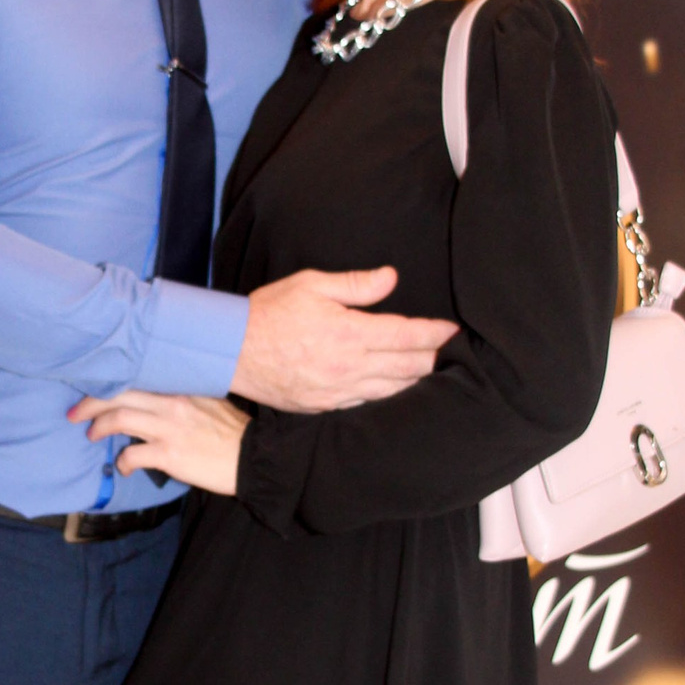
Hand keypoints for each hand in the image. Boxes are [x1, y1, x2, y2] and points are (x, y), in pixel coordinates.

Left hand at [70, 390, 248, 495]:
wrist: (252, 459)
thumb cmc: (231, 432)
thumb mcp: (207, 401)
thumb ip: (180, 396)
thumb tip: (152, 400)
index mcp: (180, 387)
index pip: (136, 375)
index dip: (109, 381)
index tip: (93, 386)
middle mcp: (171, 402)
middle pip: (119, 393)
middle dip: (90, 402)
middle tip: (75, 413)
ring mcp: (169, 427)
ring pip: (119, 418)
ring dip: (99, 427)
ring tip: (92, 435)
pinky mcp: (169, 453)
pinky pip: (132, 454)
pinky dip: (122, 462)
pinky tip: (123, 467)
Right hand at [232, 269, 456, 411]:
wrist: (231, 352)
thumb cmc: (269, 313)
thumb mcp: (312, 285)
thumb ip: (355, 284)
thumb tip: (390, 278)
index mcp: (349, 333)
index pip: (406, 335)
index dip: (434, 333)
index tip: (452, 331)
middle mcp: (349, 367)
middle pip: (407, 367)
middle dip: (433, 359)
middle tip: (453, 354)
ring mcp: (338, 391)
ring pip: (392, 391)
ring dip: (417, 382)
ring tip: (435, 374)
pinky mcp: (326, 406)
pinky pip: (367, 403)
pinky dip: (389, 398)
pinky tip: (399, 392)